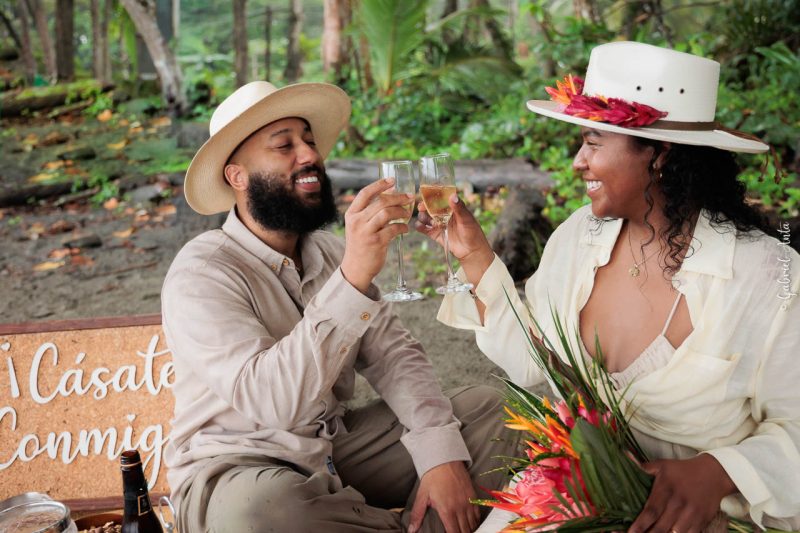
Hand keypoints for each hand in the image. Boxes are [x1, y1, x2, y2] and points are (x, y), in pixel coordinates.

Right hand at [341, 178, 413, 292]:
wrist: (356, 268)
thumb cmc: (360, 244)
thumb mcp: (359, 225)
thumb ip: (369, 211)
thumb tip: (390, 193)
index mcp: (351, 214)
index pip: (365, 193)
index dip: (379, 184)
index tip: (392, 180)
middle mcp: (356, 221)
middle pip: (380, 202)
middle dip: (398, 197)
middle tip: (409, 197)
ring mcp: (366, 232)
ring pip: (387, 213)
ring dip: (401, 211)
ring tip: (407, 214)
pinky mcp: (376, 242)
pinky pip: (394, 229)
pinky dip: (403, 227)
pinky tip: (405, 229)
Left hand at [408, 461, 479, 532]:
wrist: (444, 459)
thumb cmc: (432, 477)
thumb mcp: (422, 496)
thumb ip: (417, 514)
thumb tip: (412, 529)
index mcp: (447, 510)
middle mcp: (460, 508)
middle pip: (465, 531)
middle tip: (455, 532)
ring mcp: (468, 502)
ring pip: (473, 524)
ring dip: (468, 530)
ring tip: (462, 530)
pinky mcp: (473, 496)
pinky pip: (477, 514)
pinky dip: (475, 521)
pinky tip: (470, 523)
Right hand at [415, 193, 493, 285]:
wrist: (472, 251)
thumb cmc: (473, 233)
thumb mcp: (467, 219)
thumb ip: (459, 208)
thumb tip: (453, 196)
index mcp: (453, 208)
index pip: (441, 198)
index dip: (433, 196)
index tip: (427, 195)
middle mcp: (444, 214)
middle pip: (430, 207)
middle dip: (424, 206)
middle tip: (421, 207)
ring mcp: (439, 224)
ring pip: (425, 217)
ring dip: (422, 216)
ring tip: (424, 219)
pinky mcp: (435, 234)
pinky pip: (424, 228)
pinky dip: (419, 226)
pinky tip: (420, 226)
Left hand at [629, 454, 736, 532]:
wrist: (713, 474)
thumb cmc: (683, 470)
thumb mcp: (663, 465)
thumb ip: (644, 467)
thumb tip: (626, 456)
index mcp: (666, 490)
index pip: (651, 511)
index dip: (640, 524)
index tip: (631, 532)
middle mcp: (678, 504)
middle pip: (661, 527)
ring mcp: (691, 514)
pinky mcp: (701, 521)